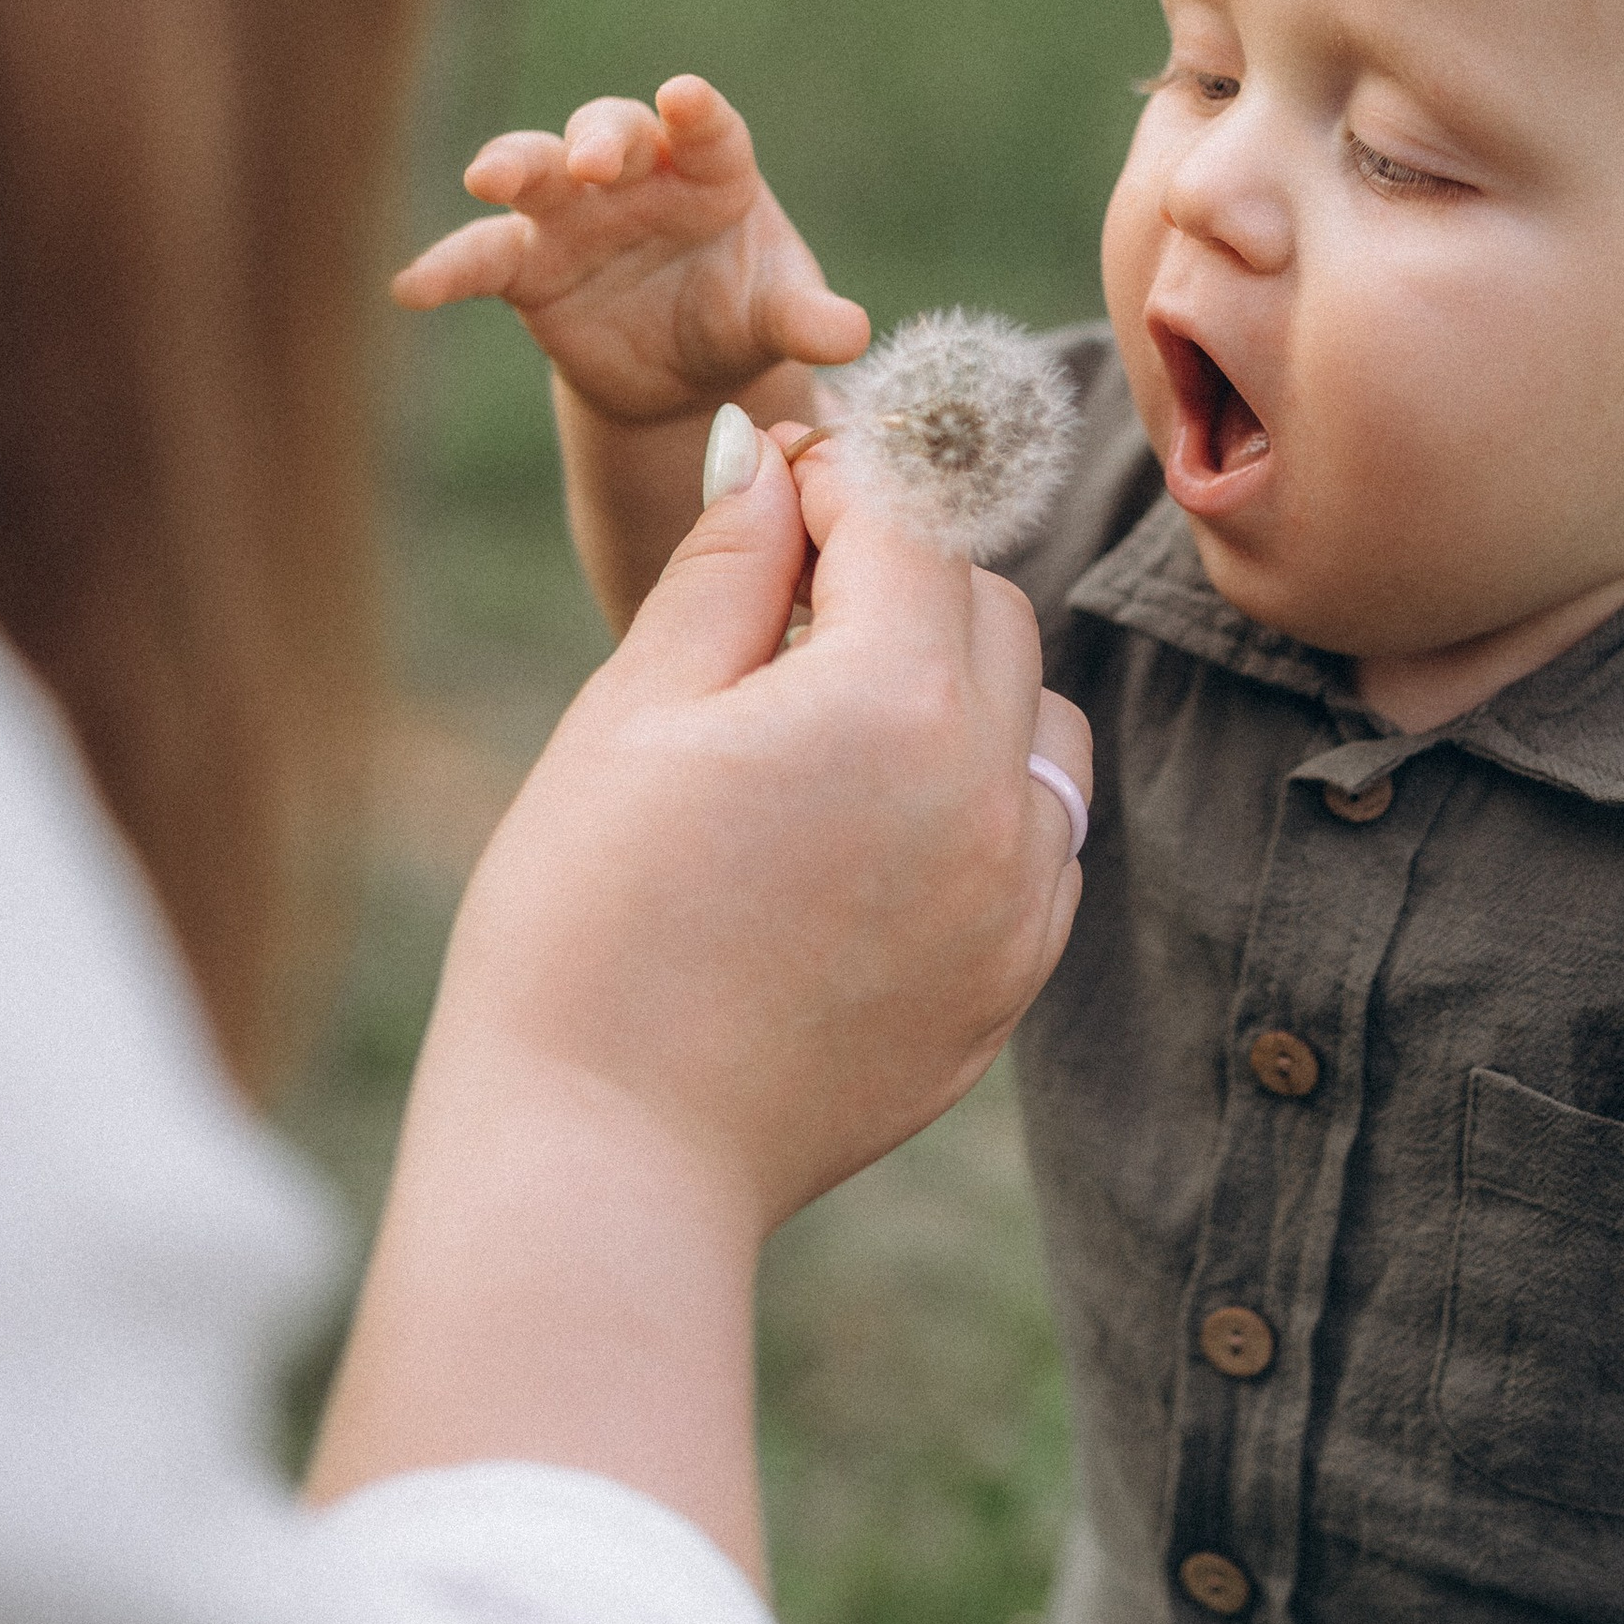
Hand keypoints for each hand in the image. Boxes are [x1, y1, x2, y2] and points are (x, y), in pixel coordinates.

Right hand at [391, 71, 867, 426]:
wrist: (686, 373)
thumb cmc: (742, 314)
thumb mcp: (779, 318)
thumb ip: (806, 319)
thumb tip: (850, 336)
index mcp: (711, 168)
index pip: (706, 127)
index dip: (695, 112)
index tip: (685, 97)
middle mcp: (635, 175)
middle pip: (610, 132)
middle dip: (601, 138)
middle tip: (596, 159)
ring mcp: (574, 215)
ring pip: (535, 171)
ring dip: (513, 166)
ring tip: (488, 177)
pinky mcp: (528, 267)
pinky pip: (481, 258)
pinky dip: (448, 268)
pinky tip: (412, 288)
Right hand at [441, 418, 1088, 1225]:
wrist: (605, 1159)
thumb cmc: (584, 926)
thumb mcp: (631, 713)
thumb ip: (726, 570)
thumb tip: (777, 464)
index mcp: (891, 698)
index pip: (908, 519)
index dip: (839, 476)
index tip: (778, 480)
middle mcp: (989, 789)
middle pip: (986, 607)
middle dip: (897, 575)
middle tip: (781, 599)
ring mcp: (1018, 896)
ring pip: (1037, 717)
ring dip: (957, 682)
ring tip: (830, 717)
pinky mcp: (1012, 979)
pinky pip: (1040, 834)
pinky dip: (980, 796)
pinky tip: (870, 824)